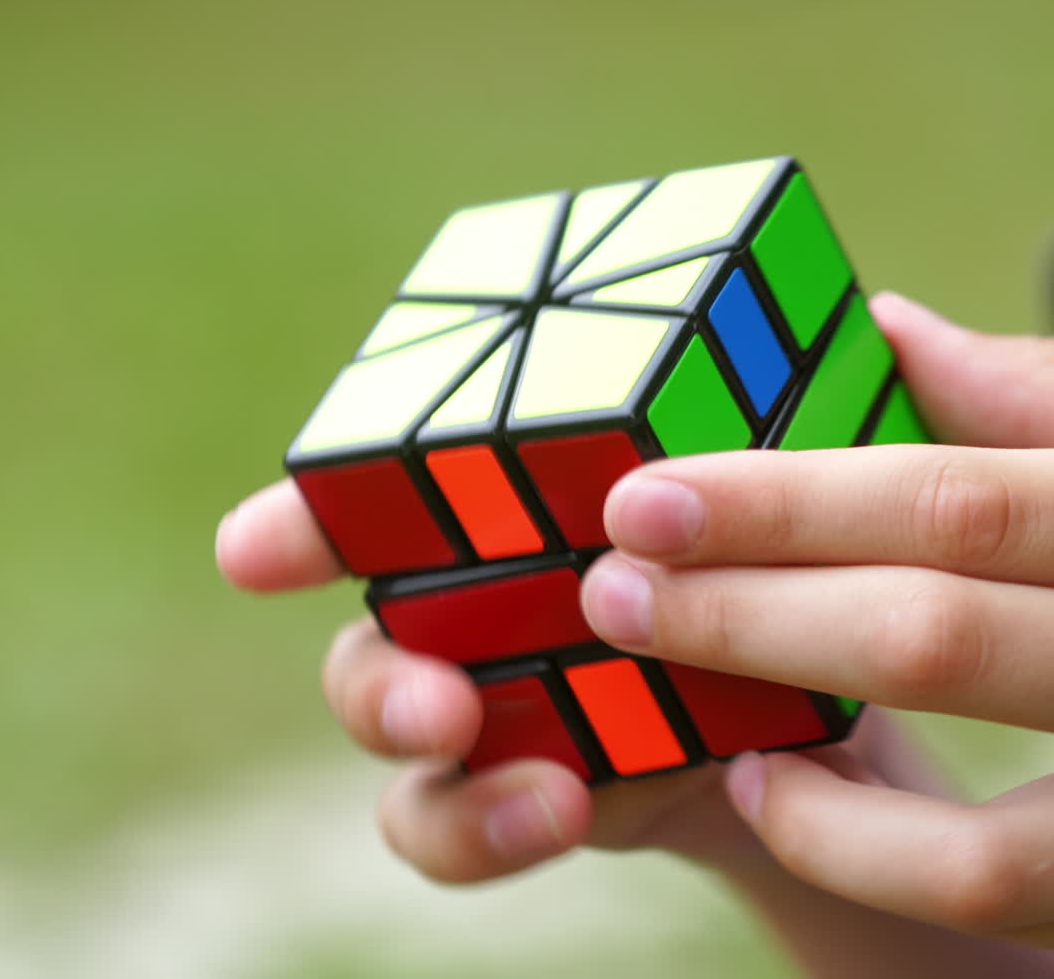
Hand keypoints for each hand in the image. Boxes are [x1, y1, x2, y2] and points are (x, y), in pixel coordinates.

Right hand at [216, 478, 925, 885]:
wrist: (834, 723)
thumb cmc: (811, 572)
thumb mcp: (827, 496)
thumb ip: (840, 423)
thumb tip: (888, 317)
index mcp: (530, 492)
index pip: (408, 480)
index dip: (325, 506)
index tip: (249, 551)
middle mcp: (488, 588)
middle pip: (373, 617)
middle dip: (366, 651)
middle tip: (432, 696)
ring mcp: (500, 694)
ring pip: (394, 717)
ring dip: (408, 734)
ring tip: (477, 746)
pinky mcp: (531, 782)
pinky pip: (457, 818)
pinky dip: (482, 818)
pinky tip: (563, 801)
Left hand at [580, 292, 1053, 946]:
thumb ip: (1024, 396)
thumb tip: (889, 322)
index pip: (950, 503)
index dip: (783, 502)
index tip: (641, 501)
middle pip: (934, 635)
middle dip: (746, 611)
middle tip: (611, 589)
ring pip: (978, 808)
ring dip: (793, 738)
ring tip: (670, 672)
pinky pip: (995, 889)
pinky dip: (859, 848)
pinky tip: (766, 786)